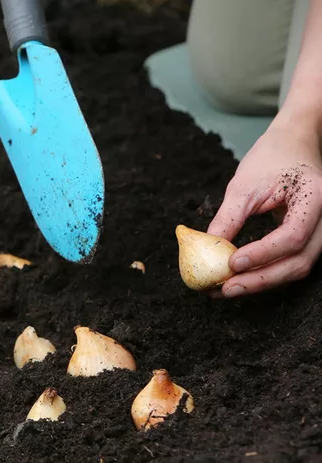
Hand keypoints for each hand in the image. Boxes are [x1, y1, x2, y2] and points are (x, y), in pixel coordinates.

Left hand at [207, 120, 321, 297]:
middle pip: (299, 261)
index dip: (262, 253)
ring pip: (296, 267)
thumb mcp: (244, 184)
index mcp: (314, 199)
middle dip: (260, 280)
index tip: (231, 263)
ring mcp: (319, 231)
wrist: (293, 145)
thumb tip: (207, 246)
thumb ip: (229, 216)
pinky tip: (237, 279)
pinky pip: (290, 262)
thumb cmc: (271, 158)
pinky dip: (264, 273)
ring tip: (225, 289)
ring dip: (261, 282)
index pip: (292, 236)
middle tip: (225, 289)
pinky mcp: (307, 239)